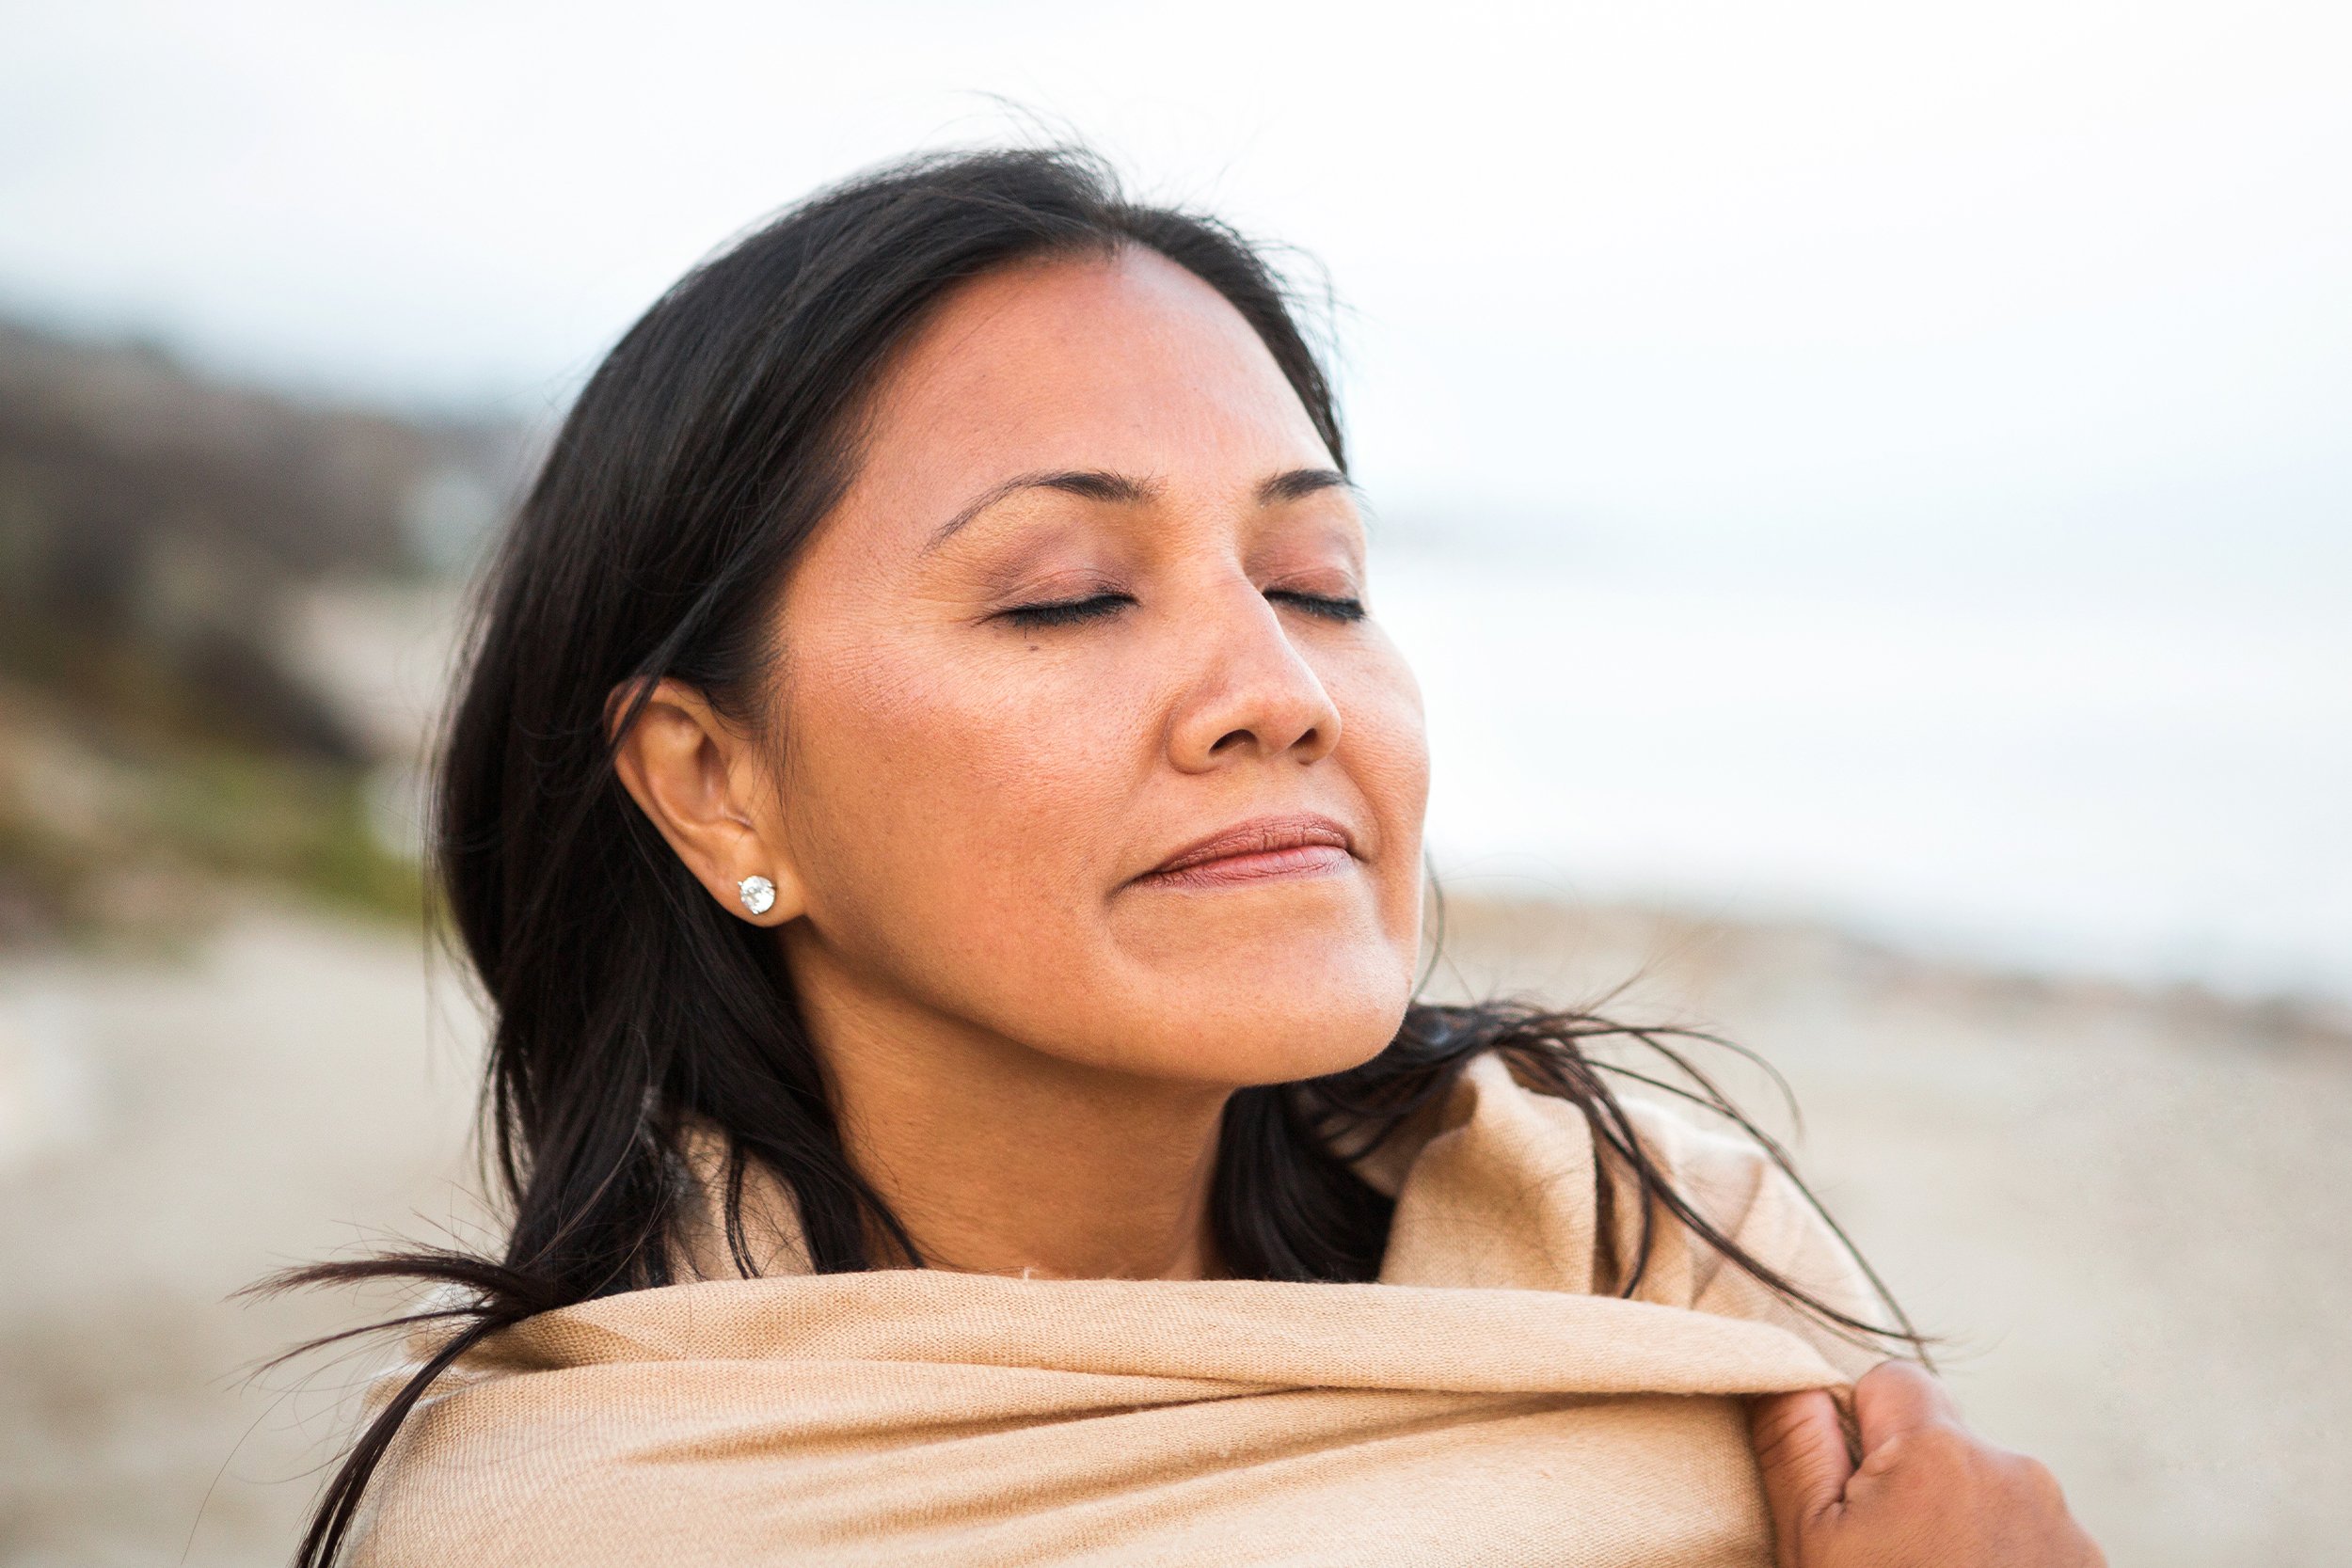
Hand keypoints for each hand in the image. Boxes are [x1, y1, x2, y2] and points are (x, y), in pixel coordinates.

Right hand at [1748, 1361, 2103, 1567]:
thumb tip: (1789, 1380)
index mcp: (1941, 1452)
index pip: (1891, 1381)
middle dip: (1912, 1482)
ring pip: (1988, 1491)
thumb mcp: (1812, 1545)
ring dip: (1960, 1523)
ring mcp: (2064, 1526)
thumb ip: (1795, 1447)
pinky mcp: (2088, 1567)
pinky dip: (2001, 1560)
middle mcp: (2016, 1472)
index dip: (1858, 1428)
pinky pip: (2029, 1536)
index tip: (1850, 1495)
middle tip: (1885, 1558)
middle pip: (1945, 1440)